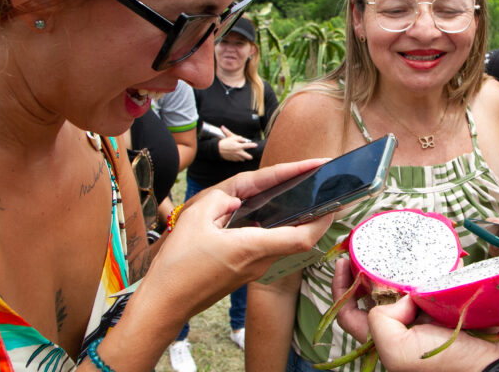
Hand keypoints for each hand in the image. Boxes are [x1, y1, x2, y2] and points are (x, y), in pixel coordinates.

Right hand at [133, 160, 333, 324]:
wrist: (165, 303)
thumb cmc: (178, 266)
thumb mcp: (194, 221)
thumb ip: (218, 202)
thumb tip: (234, 201)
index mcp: (252, 246)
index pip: (302, 237)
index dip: (322, 221)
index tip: (333, 203)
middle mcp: (259, 261)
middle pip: (298, 239)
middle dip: (314, 218)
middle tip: (321, 195)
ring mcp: (253, 270)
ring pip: (283, 244)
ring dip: (295, 224)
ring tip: (296, 198)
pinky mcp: (244, 273)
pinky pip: (267, 249)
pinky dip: (275, 231)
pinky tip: (266, 215)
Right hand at [218, 125, 257, 160]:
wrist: (217, 149)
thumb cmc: (225, 142)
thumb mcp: (232, 137)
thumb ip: (239, 138)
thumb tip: (244, 140)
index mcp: (239, 146)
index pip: (248, 146)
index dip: (253, 145)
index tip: (256, 145)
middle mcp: (238, 152)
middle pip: (247, 157)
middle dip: (250, 157)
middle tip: (251, 156)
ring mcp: (235, 157)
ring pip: (242, 159)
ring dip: (244, 158)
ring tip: (243, 156)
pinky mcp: (232, 159)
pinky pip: (237, 160)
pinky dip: (238, 159)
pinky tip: (237, 156)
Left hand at [331, 258, 498, 371]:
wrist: (493, 364)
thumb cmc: (447, 364)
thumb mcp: (398, 351)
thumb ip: (379, 323)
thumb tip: (393, 297)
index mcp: (384, 340)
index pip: (349, 312)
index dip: (342, 287)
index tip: (345, 261)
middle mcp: (400, 328)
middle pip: (374, 295)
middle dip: (369, 270)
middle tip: (369, 247)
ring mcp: (422, 317)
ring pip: (400, 286)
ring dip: (396, 267)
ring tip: (395, 247)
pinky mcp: (443, 307)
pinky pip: (428, 283)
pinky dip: (425, 270)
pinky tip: (425, 256)